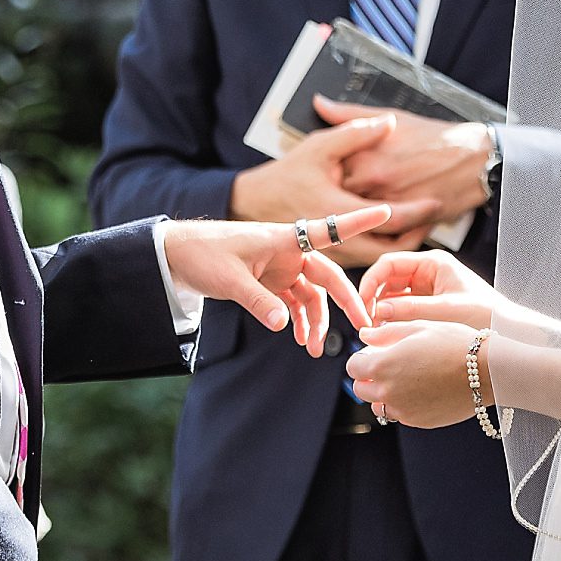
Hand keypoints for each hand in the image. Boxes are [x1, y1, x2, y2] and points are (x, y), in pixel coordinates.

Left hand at [162, 206, 389, 355]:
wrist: (174, 256)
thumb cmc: (202, 253)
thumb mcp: (229, 279)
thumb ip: (258, 302)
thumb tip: (284, 326)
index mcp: (282, 239)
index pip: (328, 229)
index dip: (358, 221)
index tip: (385, 210)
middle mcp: (287, 252)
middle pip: (327, 276)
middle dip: (346, 301)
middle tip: (364, 324)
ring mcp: (280, 268)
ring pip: (311, 296)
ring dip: (316, 321)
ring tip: (314, 350)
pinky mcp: (269, 282)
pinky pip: (293, 303)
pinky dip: (298, 321)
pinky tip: (300, 339)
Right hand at [230, 113, 441, 238]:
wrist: (256, 203)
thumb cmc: (288, 174)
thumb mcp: (319, 147)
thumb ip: (354, 134)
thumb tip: (389, 123)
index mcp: (336, 209)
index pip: (386, 218)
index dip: (415, 212)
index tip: (434, 201)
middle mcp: (336, 237)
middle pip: (389, 248)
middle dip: (416, 234)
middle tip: (434, 217)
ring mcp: (334, 252)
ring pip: (379, 258)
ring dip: (402, 244)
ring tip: (422, 225)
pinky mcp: (332, 258)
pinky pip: (367, 258)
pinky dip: (386, 247)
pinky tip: (397, 232)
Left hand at [315, 98, 492, 220]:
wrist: (474, 158)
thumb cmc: (434, 137)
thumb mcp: (390, 119)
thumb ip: (350, 116)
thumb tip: (320, 104)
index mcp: (364, 156)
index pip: (328, 172)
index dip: (324, 175)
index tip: (324, 174)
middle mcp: (374, 181)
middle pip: (338, 199)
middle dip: (334, 200)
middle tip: (336, 197)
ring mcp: (390, 203)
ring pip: (358, 220)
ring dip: (354, 219)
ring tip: (356, 211)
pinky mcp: (406, 222)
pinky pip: (383, 234)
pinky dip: (377, 231)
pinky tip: (377, 224)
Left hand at [347, 318, 481, 428]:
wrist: (486, 371)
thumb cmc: (454, 343)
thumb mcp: (417, 327)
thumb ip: (385, 333)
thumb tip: (365, 334)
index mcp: (382, 366)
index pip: (353, 366)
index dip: (363, 357)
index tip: (376, 352)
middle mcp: (388, 392)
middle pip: (361, 389)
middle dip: (369, 377)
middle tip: (390, 365)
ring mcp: (404, 410)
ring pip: (379, 406)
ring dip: (384, 394)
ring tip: (406, 378)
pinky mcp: (420, 422)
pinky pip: (401, 415)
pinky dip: (403, 405)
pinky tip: (422, 389)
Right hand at [360, 249, 503, 330]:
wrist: (510, 334)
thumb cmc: (486, 316)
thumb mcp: (446, 311)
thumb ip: (411, 309)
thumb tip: (378, 310)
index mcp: (434, 263)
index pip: (389, 264)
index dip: (370, 282)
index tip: (362, 303)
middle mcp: (428, 272)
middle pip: (387, 279)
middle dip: (373, 298)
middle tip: (365, 322)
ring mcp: (427, 289)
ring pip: (392, 296)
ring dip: (381, 311)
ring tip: (375, 332)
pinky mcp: (428, 306)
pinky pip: (402, 309)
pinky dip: (392, 320)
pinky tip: (388, 335)